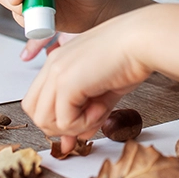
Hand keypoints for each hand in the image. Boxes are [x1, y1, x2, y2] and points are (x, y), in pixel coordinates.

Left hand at [22, 8, 154, 153]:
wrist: (144, 40)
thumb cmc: (131, 56)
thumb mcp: (104, 90)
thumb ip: (89, 113)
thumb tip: (79, 137)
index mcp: (60, 62)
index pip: (39, 100)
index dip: (55, 120)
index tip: (78, 128)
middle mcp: (53, 65)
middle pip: (34, 112)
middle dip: (59, 126)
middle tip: (87, 123)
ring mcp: (57, 73)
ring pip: (43, 120)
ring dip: (72, 127)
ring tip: (97, 113)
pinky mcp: (66, 83)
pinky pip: (64, 121)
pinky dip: (83, 124)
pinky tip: (101, 109)